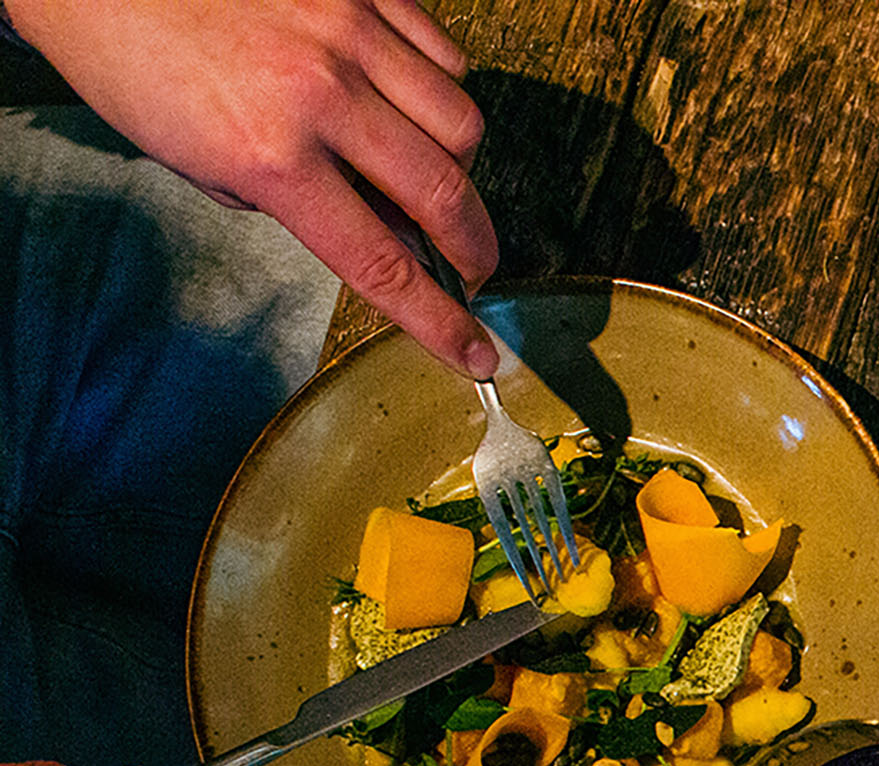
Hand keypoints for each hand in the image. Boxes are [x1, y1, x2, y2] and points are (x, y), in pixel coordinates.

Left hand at [7, 0, 500, 378]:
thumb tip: (379, 229)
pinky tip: (410, 102)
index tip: (476, 351)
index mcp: (270, 156)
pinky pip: (443, 53)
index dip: (439, 319)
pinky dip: (441, 89)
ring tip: (427, 170)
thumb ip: (294, 202)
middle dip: (472, 248)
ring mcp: (348, 33)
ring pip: (460, 121)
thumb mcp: (199, 163)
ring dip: (457, 164)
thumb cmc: (134, 65)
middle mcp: (320, 94)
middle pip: (445, 194)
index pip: (382, 263)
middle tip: (470, 266)